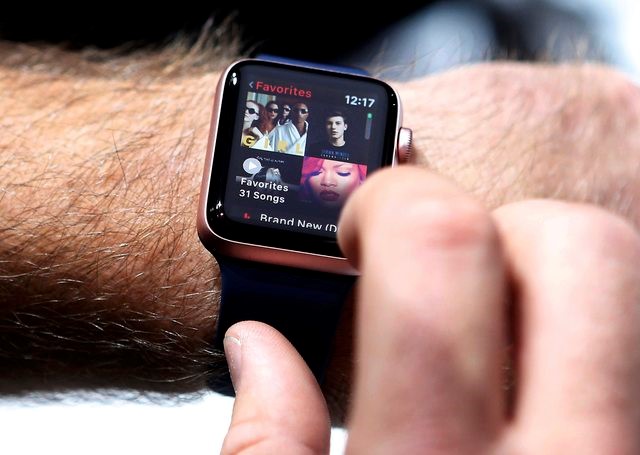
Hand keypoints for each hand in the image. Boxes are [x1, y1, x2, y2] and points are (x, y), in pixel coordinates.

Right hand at [220, 167, 639, 453]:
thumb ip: (265, 445)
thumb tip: (258, 346)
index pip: (438, 253)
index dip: (391, 203)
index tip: (368, 221)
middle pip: (579, 248)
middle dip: (503, 223)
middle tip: (449, 264)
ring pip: (630, 297)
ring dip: (553, 279)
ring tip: (492, 324)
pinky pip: (636, 357)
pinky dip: (587, 337)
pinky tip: (531, 378)